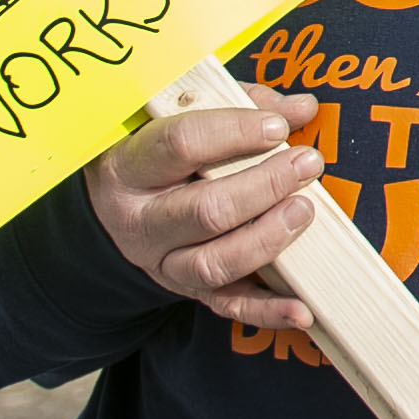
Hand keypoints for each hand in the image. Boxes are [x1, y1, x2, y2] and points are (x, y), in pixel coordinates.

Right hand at [83, 87, 324, 330]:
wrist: (111, 212)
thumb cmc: (160, 156)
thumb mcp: (183, 120)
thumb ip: (242, 107)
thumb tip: (301, 108)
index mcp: (132, 167)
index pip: (181, 145)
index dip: (234, 133)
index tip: (277, 127)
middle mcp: (142, 220)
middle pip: (205, 210)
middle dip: (265, 187)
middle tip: (307, 164)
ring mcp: (162, 262)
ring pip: (214, 263)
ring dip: (267, 239)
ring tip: (304, 210)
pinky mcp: (187, 292)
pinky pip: (229, 306)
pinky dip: (268, 312)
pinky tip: (302, 308)